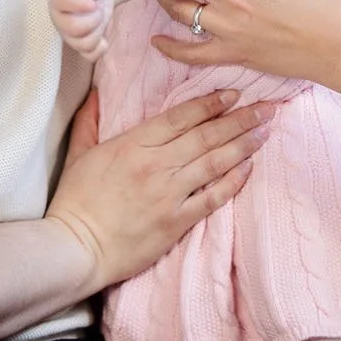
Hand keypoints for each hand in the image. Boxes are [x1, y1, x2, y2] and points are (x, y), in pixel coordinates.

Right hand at [47, 87, 272, 288]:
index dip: (210, 103)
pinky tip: (249, 168)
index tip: (233, 93)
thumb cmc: (75, 202)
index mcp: (133, 144)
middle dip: (239, 119)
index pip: (181, 117)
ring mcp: (169, 194)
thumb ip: (89, 121)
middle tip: (266, 107)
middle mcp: (156, 165)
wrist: (76, 248)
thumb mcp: (79, 154)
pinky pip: (213, 198)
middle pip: (206, 135)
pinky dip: (233, 181)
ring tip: (265, 131)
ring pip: (215, 162)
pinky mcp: (177, 221)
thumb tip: (95, 94)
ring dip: (243, 145)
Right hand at [50, 0, 116, 60]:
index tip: (92, 2)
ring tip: (100, 19)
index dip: (78, 5)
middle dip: (93, 19)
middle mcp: (59, 17)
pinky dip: (100, 49)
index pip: (60, 2)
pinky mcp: (79, 43)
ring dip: (98, 32)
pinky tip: (104, 38)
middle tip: (99, 9)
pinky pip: (89, 55)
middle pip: (73, 28)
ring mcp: (68, 33)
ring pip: (83, 44)